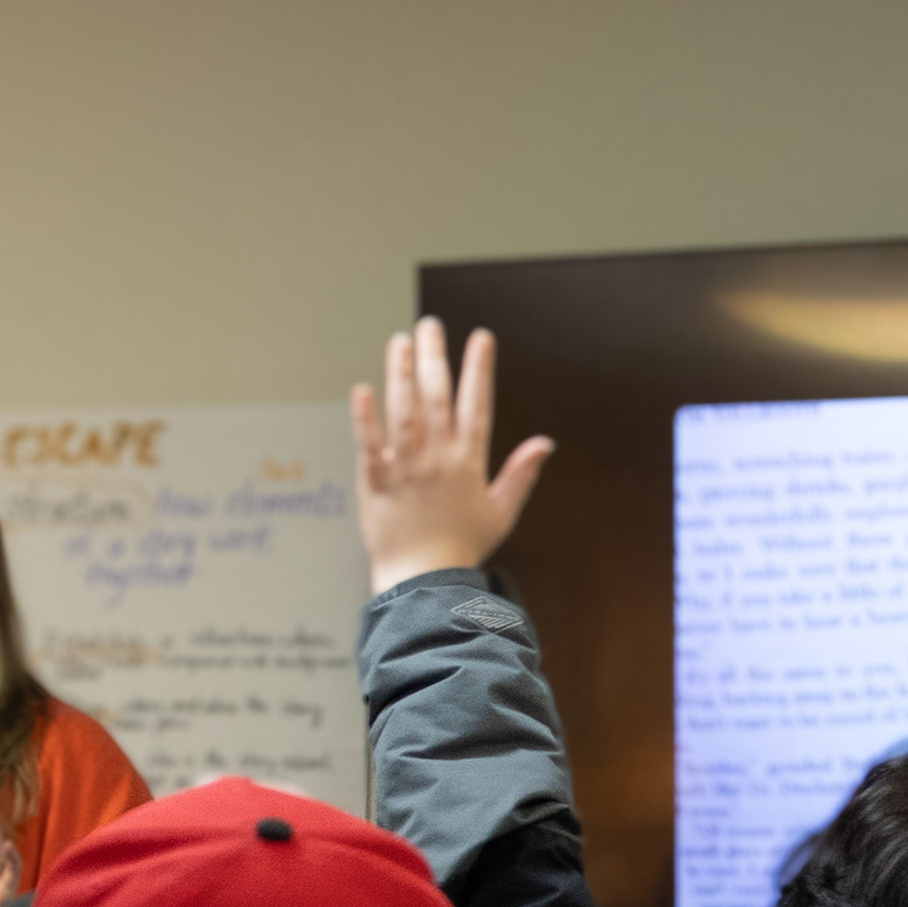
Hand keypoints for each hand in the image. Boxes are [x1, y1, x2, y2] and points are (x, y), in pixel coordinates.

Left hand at [350, 317, 554, 594]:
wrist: (423, 581)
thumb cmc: (462, 548)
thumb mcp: (502, 511)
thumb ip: (521, 473)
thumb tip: (546, 443)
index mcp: (470, 461)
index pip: (477, 403)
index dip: (479, 368)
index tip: (480, 337)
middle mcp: (438, 457)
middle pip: (438, 396)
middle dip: (435, 356)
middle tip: (430, 325)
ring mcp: (406, 467)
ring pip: (404, 410)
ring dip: (402, 373)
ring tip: (400, 342)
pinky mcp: (376, 481)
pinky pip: (369, 443)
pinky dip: (365, 417)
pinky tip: (362, 388)